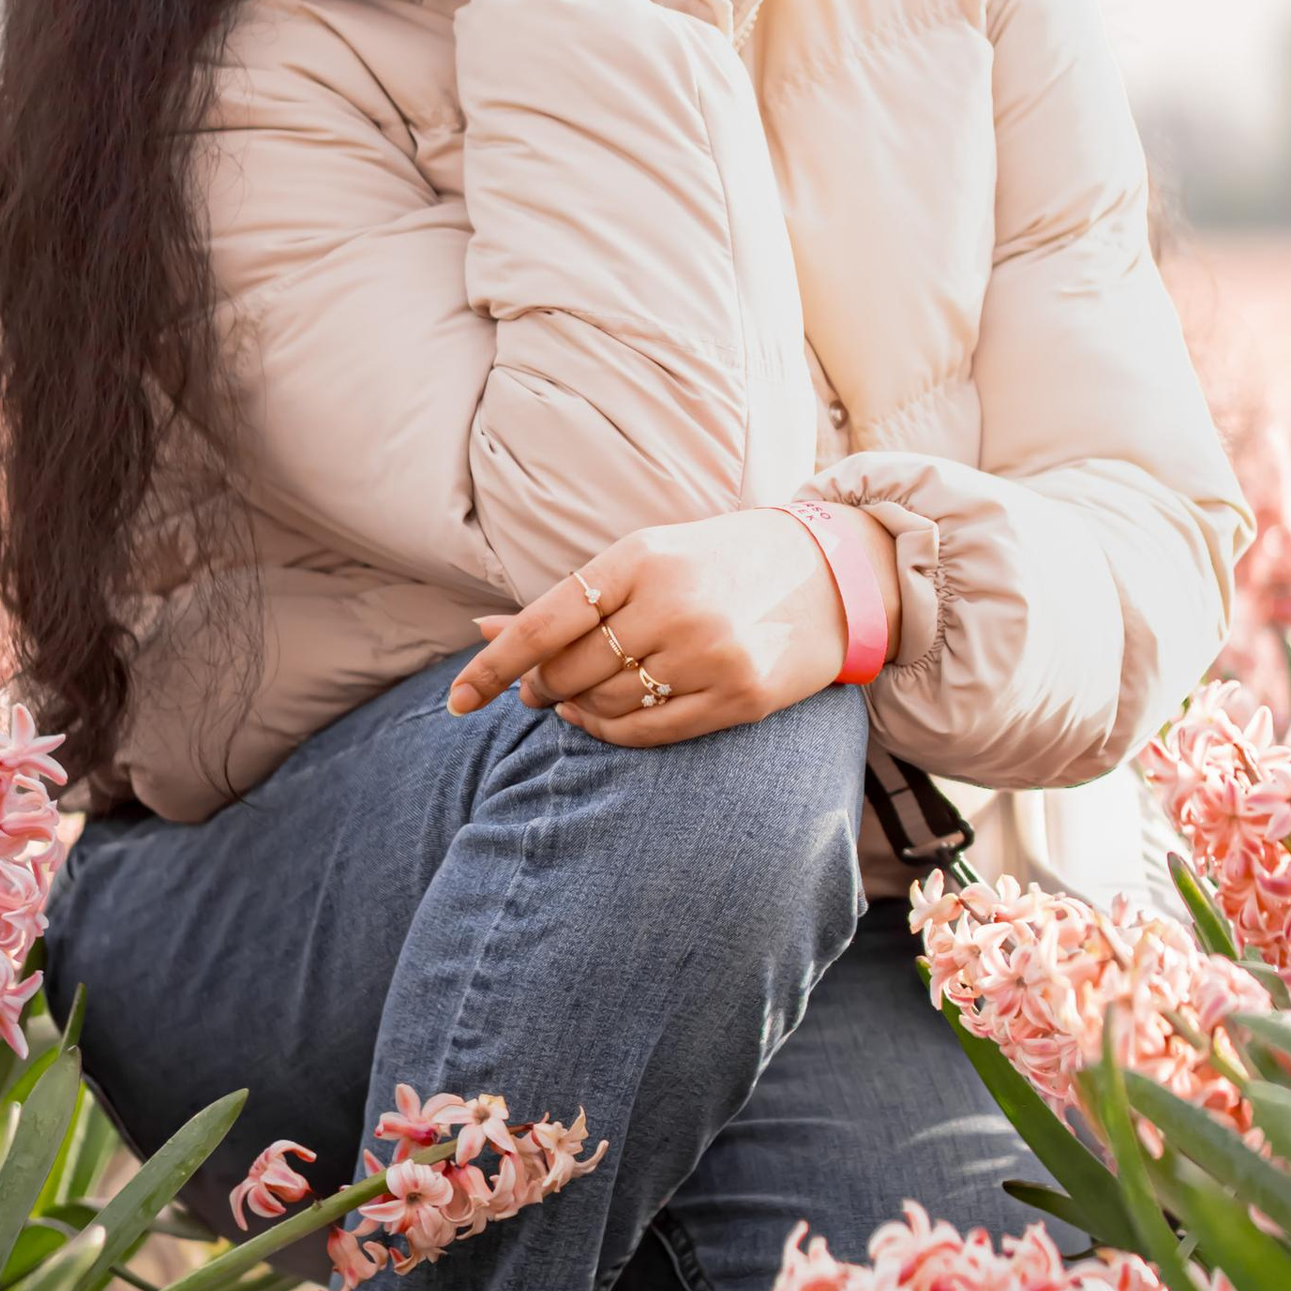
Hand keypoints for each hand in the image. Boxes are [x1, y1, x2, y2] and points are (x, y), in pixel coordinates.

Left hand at [445, 507, 901, 748]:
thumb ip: (569, 601)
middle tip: (538, 690)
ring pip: (605, 704)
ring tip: (578, 700)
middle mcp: (673, 605)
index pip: (543, 624)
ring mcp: (709, 654)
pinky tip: (602, 720)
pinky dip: (612, 732)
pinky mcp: (739, 697)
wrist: (832, 573)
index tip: (458, 701)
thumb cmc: (722, 563)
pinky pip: (649, 732)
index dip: (492, 667)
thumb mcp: (647, 558)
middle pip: (567, 672)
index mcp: (642, 557)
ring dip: (577, 710)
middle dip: (539, 688)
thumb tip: (482, 630)